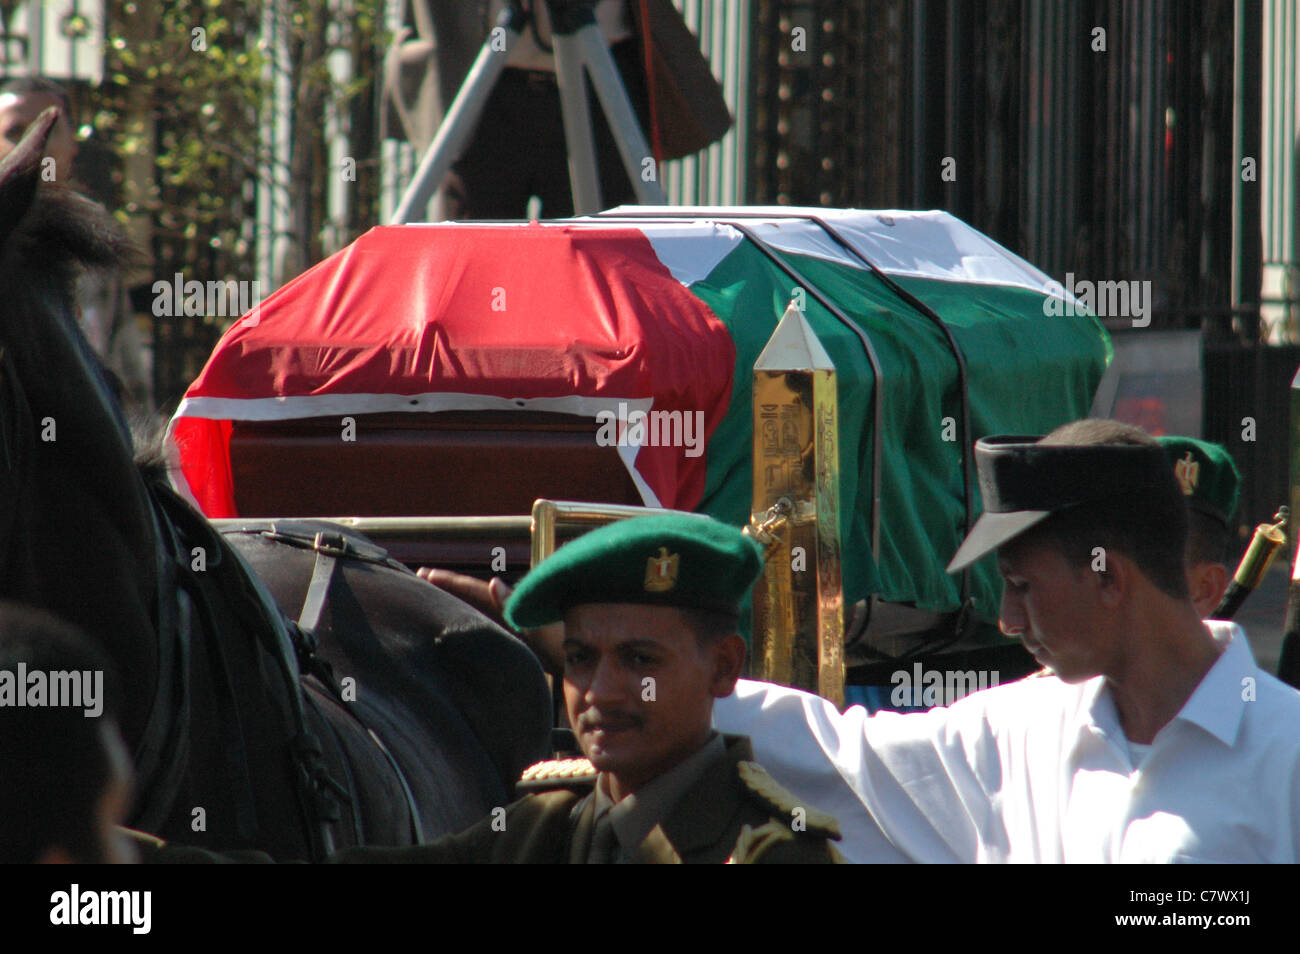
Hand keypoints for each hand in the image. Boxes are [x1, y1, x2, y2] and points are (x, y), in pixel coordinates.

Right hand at [416, 567, 563, 676]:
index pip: (477, 591)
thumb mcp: (544, 628)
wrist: (587, 670)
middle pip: (473, 600)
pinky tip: (458, 637)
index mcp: (514, 609)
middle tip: (417, 580)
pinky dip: (470, 631)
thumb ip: (519, 607)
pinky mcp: (518, 650)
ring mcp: (514, 632)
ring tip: (429, 603)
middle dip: (448, 590)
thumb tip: (494, 581)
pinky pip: (487, 636)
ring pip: (478, 616)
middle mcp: (512, 617)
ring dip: (456, 608)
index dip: (452, 582)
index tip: (425, 573)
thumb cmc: (568, 648)